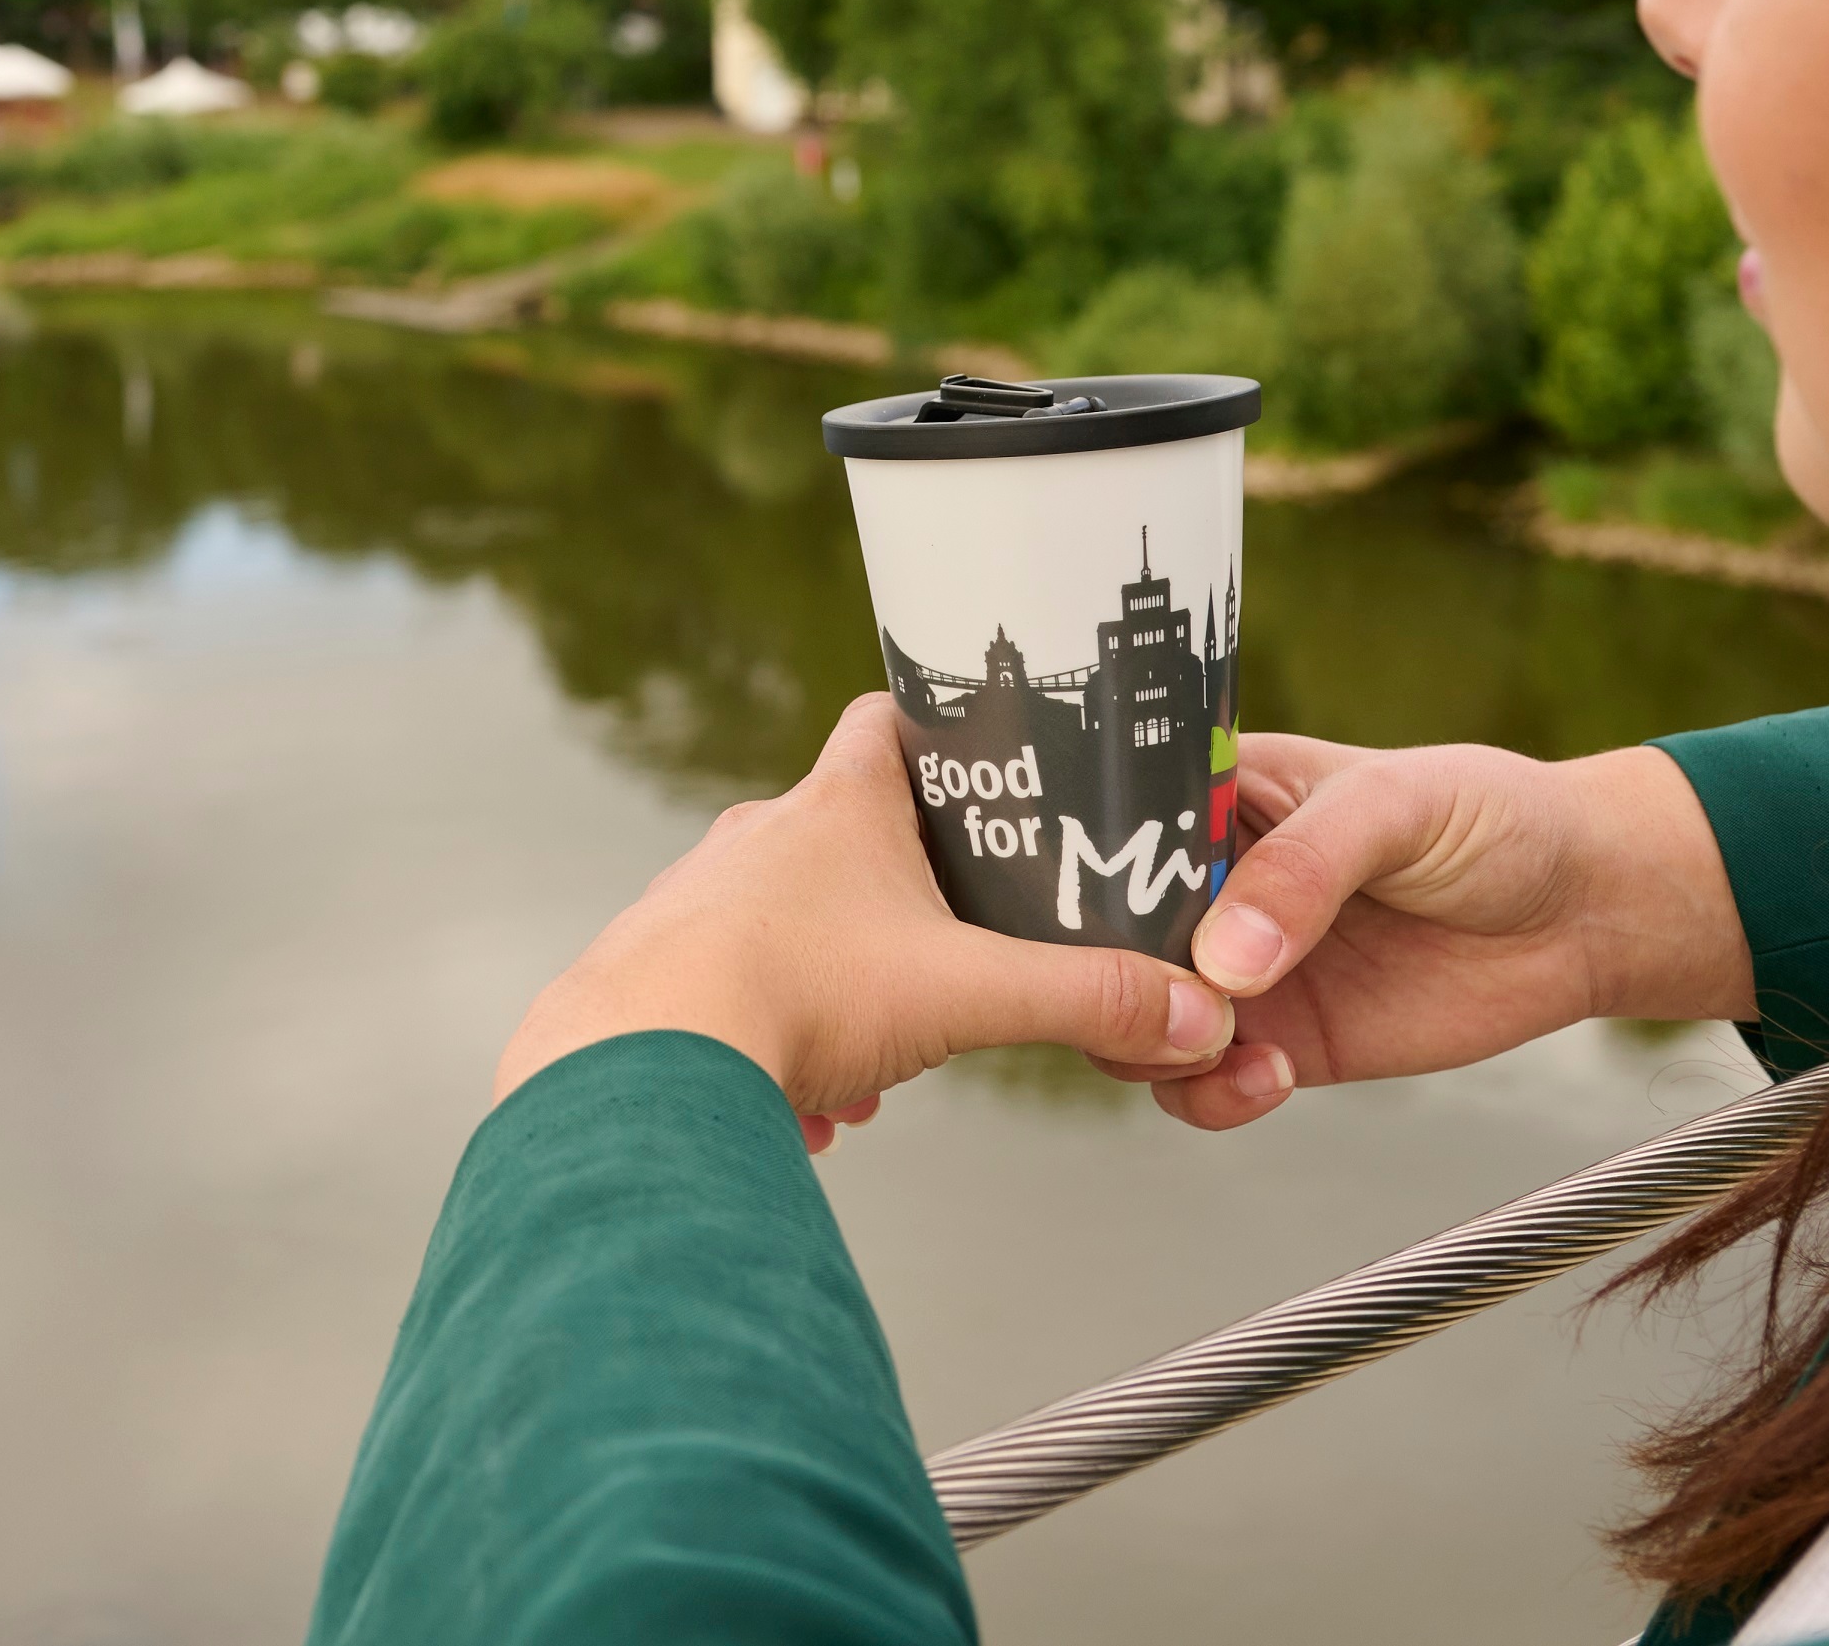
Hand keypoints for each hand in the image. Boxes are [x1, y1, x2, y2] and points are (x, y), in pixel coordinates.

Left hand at [497, 693, 1238, 1146]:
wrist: (637, 1062)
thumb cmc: (792, 995)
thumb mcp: (966, 995)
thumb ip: (1085, 1002)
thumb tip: (1191, 1015)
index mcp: (838, 806)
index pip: (892, 719)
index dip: (944, 729)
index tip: (986, 758)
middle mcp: (760, 837)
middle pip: (849, 834)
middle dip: (910, 896)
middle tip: (958, 947)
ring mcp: (702, 901)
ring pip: (793, 928)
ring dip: (844, 987)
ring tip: (878, 1058)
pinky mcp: (659, 970)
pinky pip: (737, 997)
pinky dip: (780, 1047)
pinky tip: (805, 1109)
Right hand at [1092, 736, 1756, 1131]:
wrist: (1587, 910)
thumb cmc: (1491, 817)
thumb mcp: (1394, 805)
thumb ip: (1306, 869)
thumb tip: (1223, 959)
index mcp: (1212, 798)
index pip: (1107, 827)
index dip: (1075, 865)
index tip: (1082, 907)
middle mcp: (1207, 886)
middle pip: (1100, 936)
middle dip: (1100, 972)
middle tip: (1144, 990)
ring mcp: (1239, 970)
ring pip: (1135, 1019)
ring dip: (1150, 1041)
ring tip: (1216, 1036)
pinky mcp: (1282, 1041)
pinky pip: (1201, 1083)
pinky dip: (1208, 1094)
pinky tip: (1267, 1076)